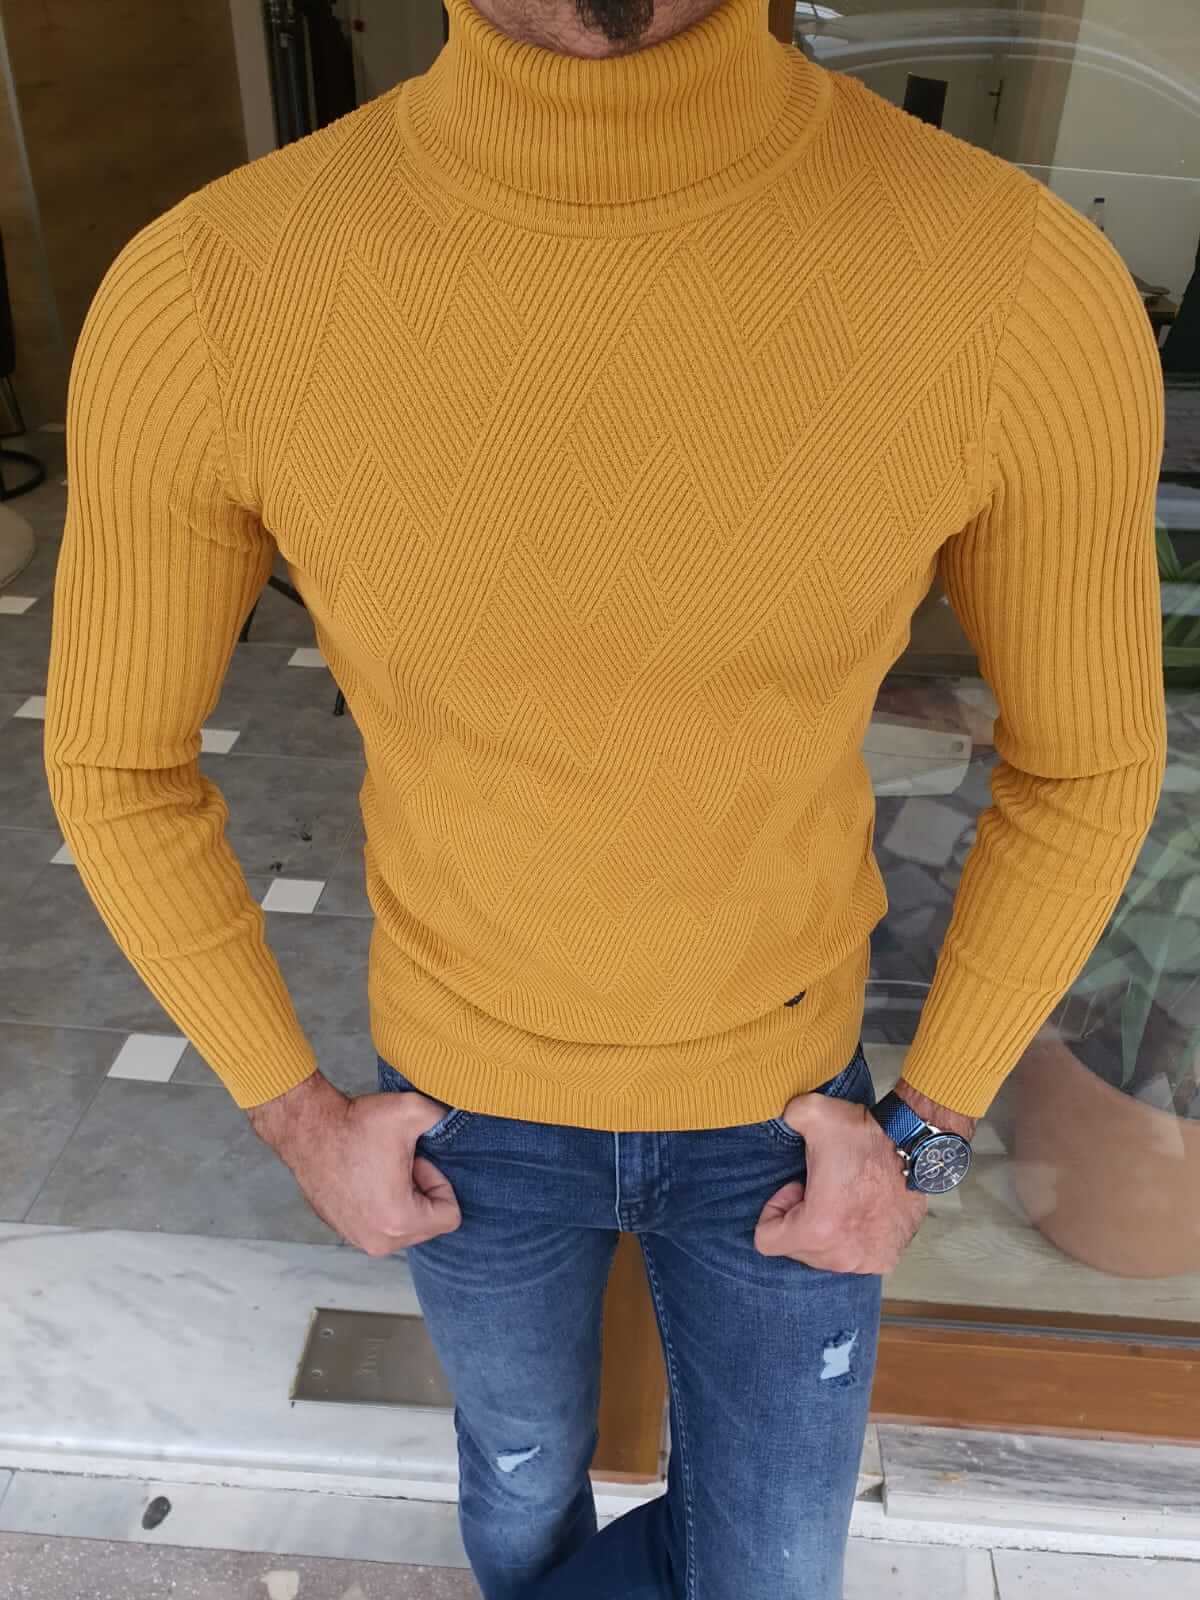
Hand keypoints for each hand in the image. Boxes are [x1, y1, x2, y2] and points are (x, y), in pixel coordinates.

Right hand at [248, 1071, 460, 1255]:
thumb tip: (463, 1121)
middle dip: (422, 1192)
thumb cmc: (355, 1123)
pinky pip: (382, 1224)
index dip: (439, 1183)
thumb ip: (448, 1119)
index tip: (416, 1162)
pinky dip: (382, 1202)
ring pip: (405, 1225)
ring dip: (403, 1196)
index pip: (450, 1216)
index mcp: (399, 1221)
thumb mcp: (413, 1111)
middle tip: (400, 1163)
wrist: (307, 1127)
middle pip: (428, 1224)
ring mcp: (358, 1239)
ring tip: (382, 1168)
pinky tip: (367, 1175)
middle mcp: (378, 1241)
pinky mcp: (345, 1231)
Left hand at [754, 1093, 925, 1273]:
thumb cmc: (866, 1138)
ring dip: (825, 1228)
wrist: (917, 1148)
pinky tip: (861, 1209)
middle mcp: (841, 1255)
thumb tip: (782, 1117)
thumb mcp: (813, 1113)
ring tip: (841, 1196)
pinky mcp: (885, 1259)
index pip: (766, 1240)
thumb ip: (786, 1115)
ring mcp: (865, 1261)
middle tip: (819, 1188)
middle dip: (799, 1218)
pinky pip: (851, 1257)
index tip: (796, 1187)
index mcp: (817, 1229)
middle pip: (796, 1249)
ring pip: (823, 1255)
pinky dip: (849, 1237)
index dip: (774, 1209)